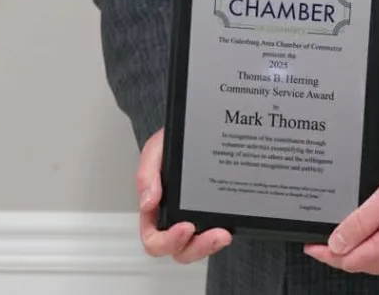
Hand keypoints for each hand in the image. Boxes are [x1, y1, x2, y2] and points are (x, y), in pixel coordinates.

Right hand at [137, 128, 231, 262]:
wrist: (194, 128)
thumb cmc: (170, 144)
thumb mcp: (155, 151)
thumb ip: (147, 174)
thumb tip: (147, 202)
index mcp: (155, 209)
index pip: (154, 238)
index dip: (168, 240)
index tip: (185, 227)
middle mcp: (173, 218)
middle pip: (180, 249)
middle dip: (197, 247)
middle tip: (215, 235)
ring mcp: (194, 216)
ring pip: (198, 245)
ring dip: (211, 245)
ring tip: (224, 234)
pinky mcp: (212, 212)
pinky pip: (214, 231)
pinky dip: (223, 231)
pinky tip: (231, 223)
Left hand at [304, 149, 378, 275]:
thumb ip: (360, 222)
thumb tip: (336, 243)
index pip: (349, 260)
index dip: (326, 253)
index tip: (311, 246)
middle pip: (363, 264)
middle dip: (342, 251)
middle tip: (325, 236)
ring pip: (378, 263)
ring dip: (363, 250)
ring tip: (351, 230)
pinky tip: (378, 234)